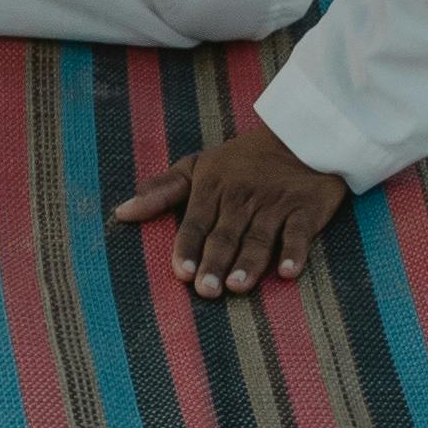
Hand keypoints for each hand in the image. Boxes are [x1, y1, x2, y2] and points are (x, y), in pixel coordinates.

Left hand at [111, 117, 346, 302]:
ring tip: (238, 286)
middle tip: (206, 290)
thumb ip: (162, 190)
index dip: (188, 246)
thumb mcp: (199, 166)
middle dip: (215, 262)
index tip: (181, 272)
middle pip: (226, 235)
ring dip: (249, 262)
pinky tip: (287, 272)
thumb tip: (122, 212)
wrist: (300, 137)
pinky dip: (294, 252)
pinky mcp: (305, 211)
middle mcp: (242, 198)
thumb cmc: (242, 159)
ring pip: (259, 238)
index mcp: (213, 187)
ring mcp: (275, 205)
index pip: (196, 222)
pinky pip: (299, 234)